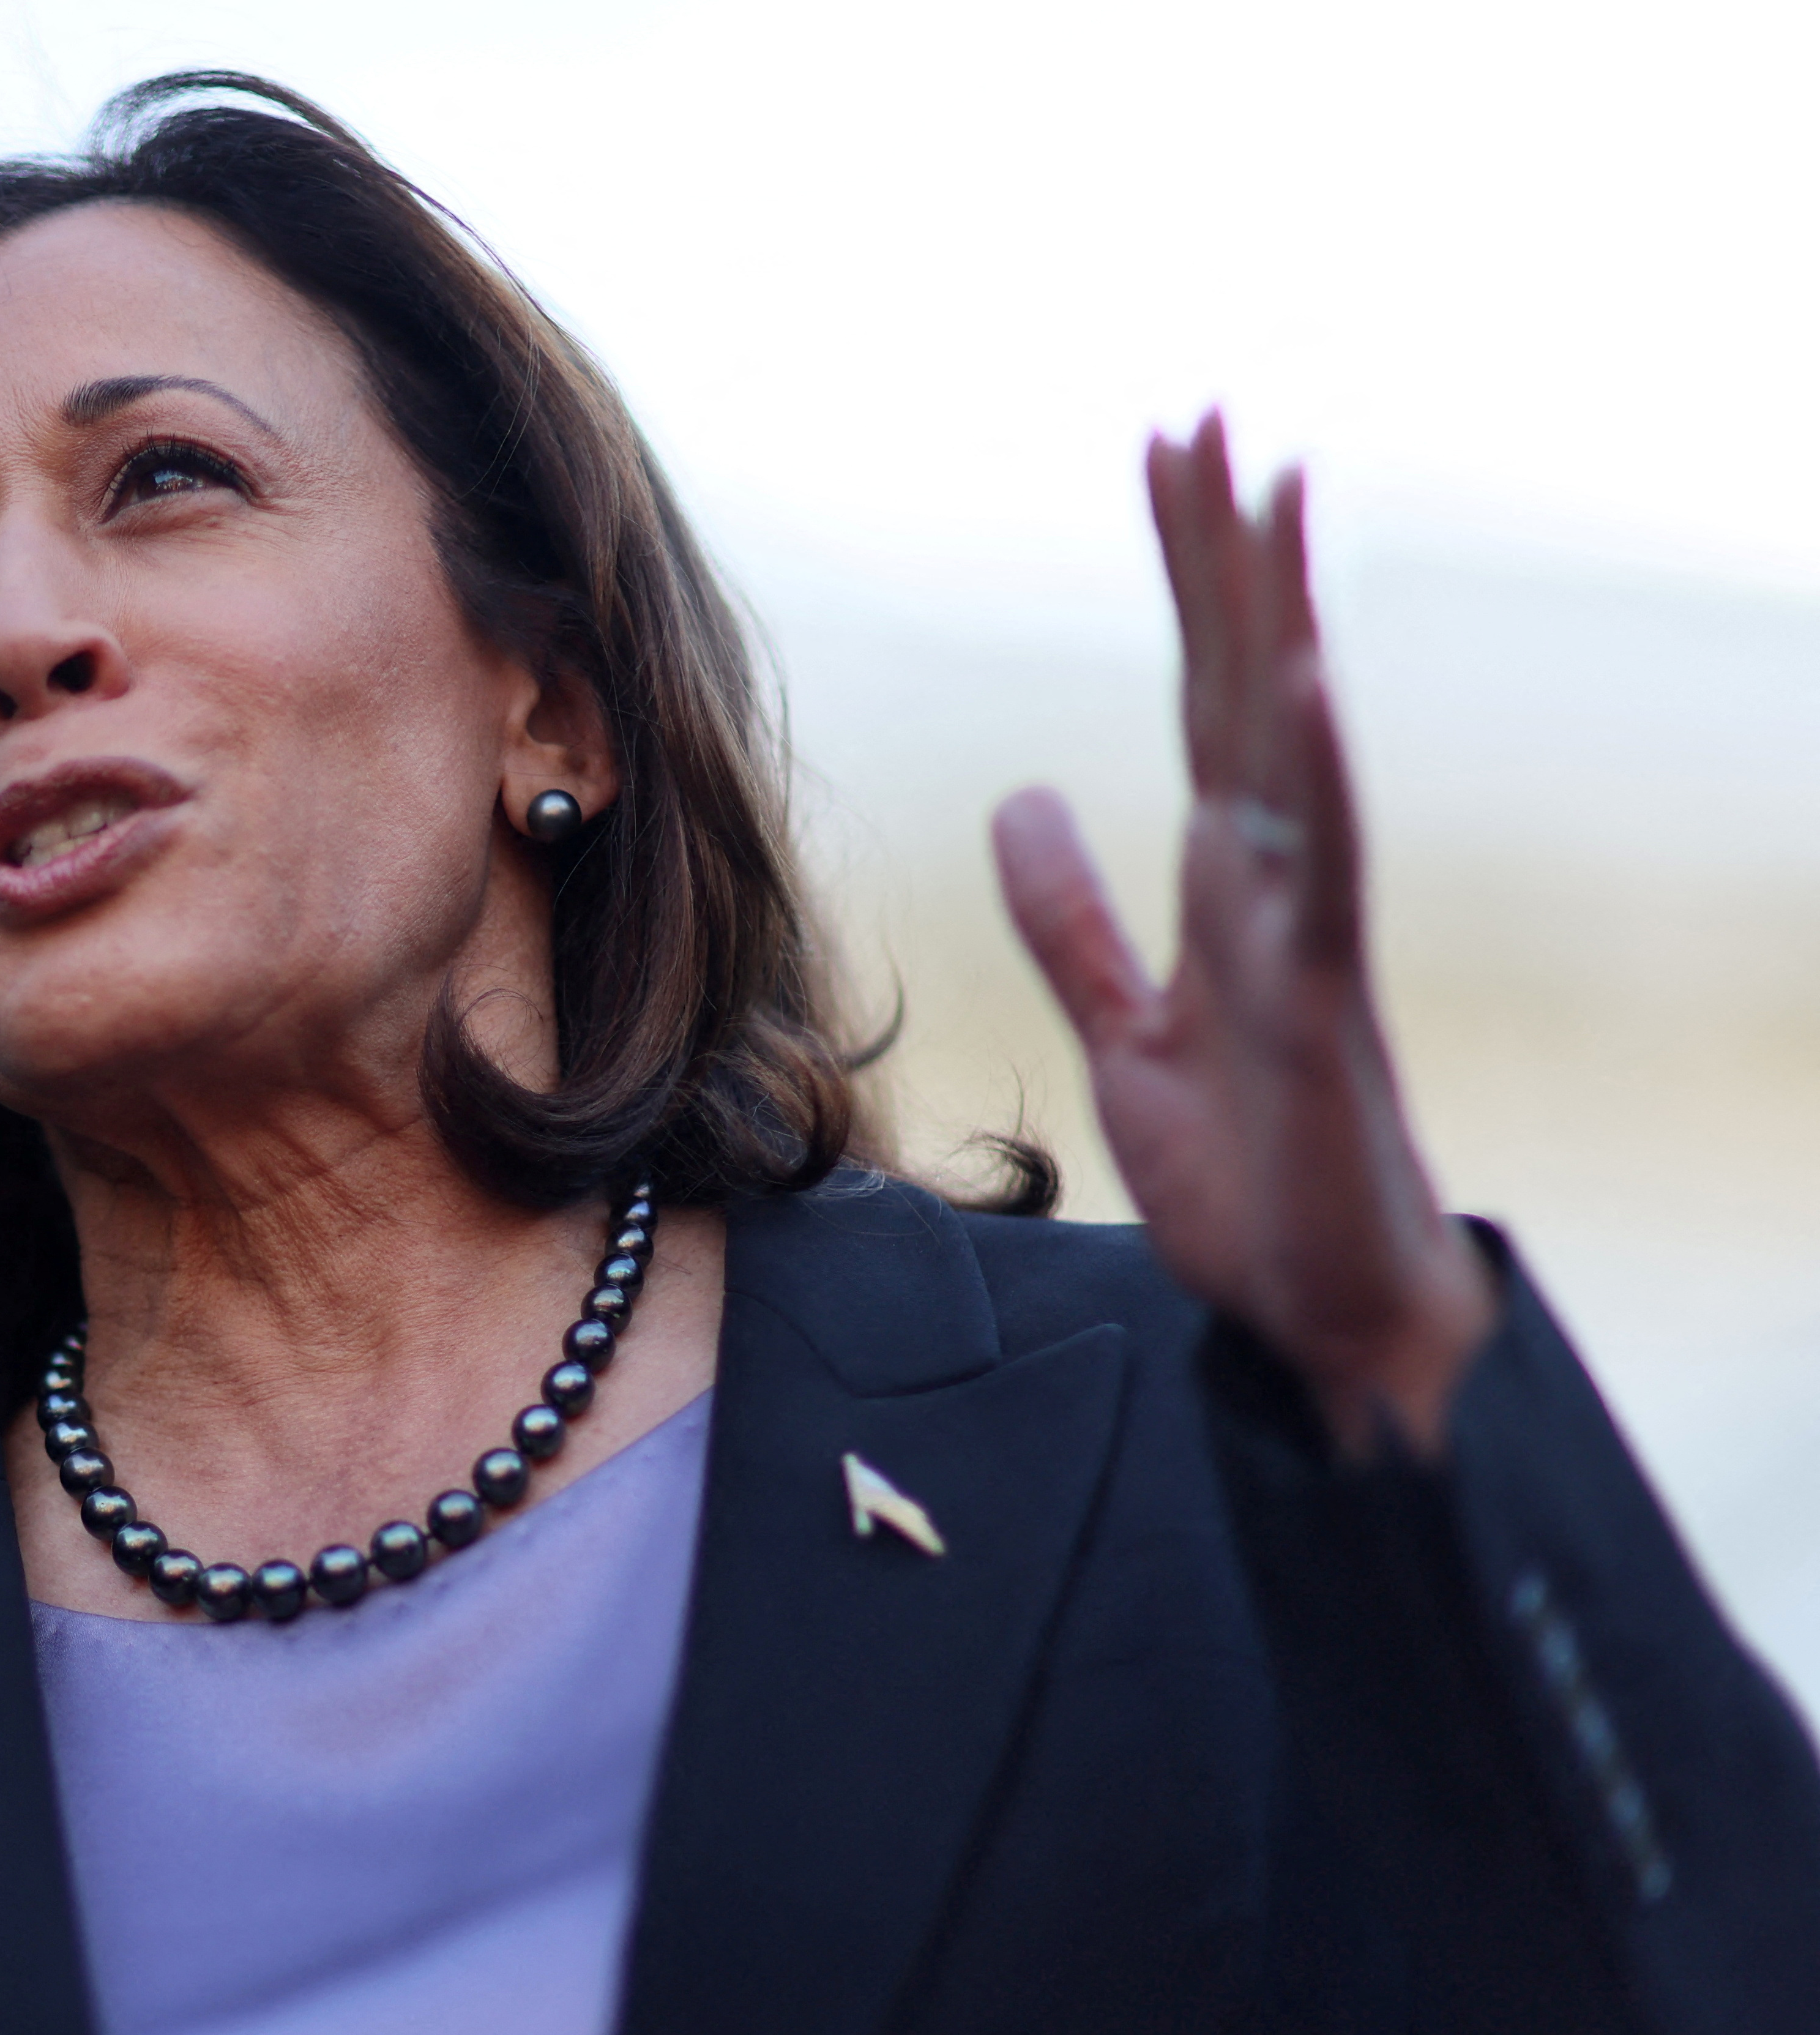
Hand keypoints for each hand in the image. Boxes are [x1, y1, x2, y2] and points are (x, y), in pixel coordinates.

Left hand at [994, 414, 1493, 1457]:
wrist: (1318, 1308)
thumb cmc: (1249, 1176)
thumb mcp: (1122, 1031)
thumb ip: (1073, 921)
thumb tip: (1026, 798)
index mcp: (1226, 880)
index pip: (1199, 696)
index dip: (1183, 582)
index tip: (1164, 461)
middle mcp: (1273, 879)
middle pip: (1242, 684)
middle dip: (1220, 554)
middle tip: (1203, 416)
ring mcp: (1305, 929)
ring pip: (1287, 740)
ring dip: (1280, 617)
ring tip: (1272, 488)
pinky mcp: (1318, 1001)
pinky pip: (1319, 868)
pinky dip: (1311, 772)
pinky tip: (1301, 683)